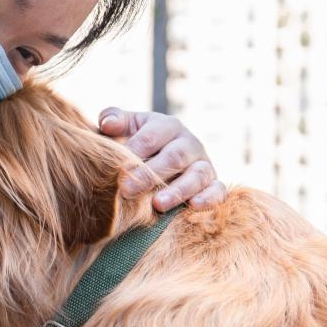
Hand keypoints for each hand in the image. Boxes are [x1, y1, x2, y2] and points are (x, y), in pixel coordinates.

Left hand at [98, 107, 226, 211]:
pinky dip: (209, 199)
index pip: (152, 136)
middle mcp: (189, 143)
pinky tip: (193, 207)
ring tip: (157, 204)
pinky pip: (217, 191)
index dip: (135, 151)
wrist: (160, 161)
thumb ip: (114, 119)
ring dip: (178, 191)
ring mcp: (203, 164)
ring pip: (197, 175)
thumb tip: (108, 124)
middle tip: (126, 190)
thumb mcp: (127, 128)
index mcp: (168, 126)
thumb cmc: (138, 144)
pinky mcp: (213, 184)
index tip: (118, 168)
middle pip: (174, 157)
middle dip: (150, 175)